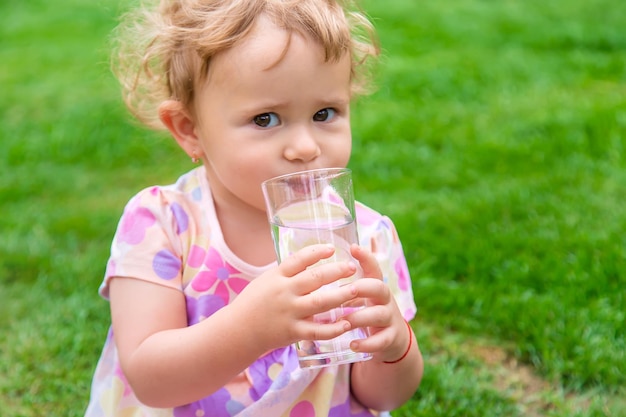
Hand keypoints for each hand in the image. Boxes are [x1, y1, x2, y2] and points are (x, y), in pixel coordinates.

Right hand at [230, 244, 360, 353]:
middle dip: (335, 271)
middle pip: (314, 279)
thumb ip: (288, 272)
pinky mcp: (293, 332)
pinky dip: (333, 328)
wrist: (237, 331)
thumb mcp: (266, 280)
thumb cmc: (253, 303)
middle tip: (352, 267)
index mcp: (277, 276)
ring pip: (319, 303)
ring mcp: (289, 313)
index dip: (316, 252)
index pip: (299, 259)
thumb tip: (311, 257)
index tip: (332, 248)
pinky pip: (316, 331)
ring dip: (340, 295)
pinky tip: (346, 324)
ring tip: (356, 290)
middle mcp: (284, 292)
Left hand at [344, 244, 411, 362]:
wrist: (392, 339)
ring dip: (359, 317)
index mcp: (375, 286)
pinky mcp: (391, 338)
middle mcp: (385, 300)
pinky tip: (353, 345)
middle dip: (363, 287)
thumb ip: (346, 285)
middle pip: (379, 287)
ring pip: (378, 314)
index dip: (366, 257)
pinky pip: (381, 340)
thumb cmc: (367, 312)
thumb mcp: (361, 297)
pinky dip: (367, 343)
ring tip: (343, 321)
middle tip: (348, 289)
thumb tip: (316, 271)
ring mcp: (390, 319)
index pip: (373, 267)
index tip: (353, 247)